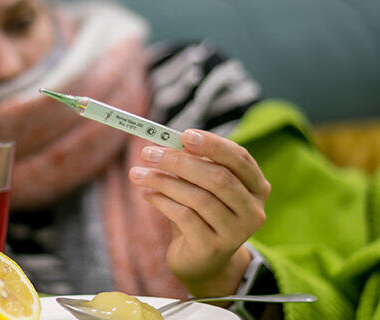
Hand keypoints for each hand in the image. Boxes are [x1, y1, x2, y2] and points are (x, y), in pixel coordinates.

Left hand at [128, 129, 270, 296]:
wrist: (201, 260)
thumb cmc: (201, 213)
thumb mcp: (201, 186)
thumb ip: (193, 164)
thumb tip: (166, 143)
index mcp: (256, 187)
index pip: (240, 158)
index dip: (213, 144)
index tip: (184, 135)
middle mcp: (253, 210)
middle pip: (217, 177)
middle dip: (179, 161)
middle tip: (148, 153)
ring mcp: (236, 232)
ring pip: (199, 198)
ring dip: (163, 181)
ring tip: (138, 173)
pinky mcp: (213, 248)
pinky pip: (185, 217)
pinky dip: (162, 201)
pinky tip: (147, 194)